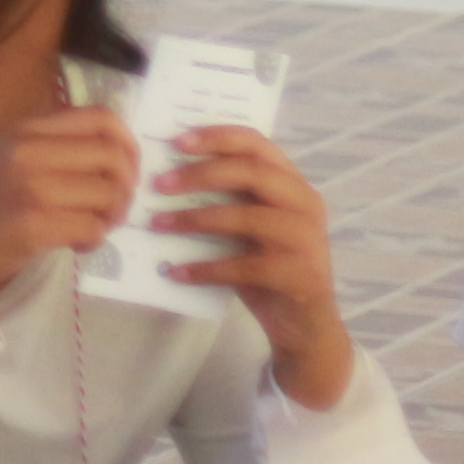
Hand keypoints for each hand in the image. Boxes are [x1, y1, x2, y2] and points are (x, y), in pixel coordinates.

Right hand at [0, 105, 139, 314]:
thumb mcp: (7, 160)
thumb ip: (50, 148)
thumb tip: (114, 151)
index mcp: (24, 130)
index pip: (101, 117)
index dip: (128, 144)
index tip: (124, 171)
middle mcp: (27, 150)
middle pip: (113, 155)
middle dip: (127, 186)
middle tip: (112, 208)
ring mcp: (30, 186)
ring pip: (109, 193)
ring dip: (112, 217)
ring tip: (92, 228)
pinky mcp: (33, 224)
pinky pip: (93, 227)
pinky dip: (95, 240)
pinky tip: (76, 245)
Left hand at [151, 125, 351, 409]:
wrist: (305, 325)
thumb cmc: (268, 264)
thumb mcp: (252, 224)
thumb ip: (228, 197)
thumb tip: (165, 173)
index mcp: (294, 184)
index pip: (257, 143)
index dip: (216, 137)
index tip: (176, 140)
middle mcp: (306, 205)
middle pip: (251, 172)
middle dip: (199, 174)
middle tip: (158, 183)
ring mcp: (305, 240)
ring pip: (245, 217)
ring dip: (193, 219)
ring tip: (157, 224)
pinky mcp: (297, 275)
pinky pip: (242, 266)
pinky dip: (204, 268)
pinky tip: (175, 271)